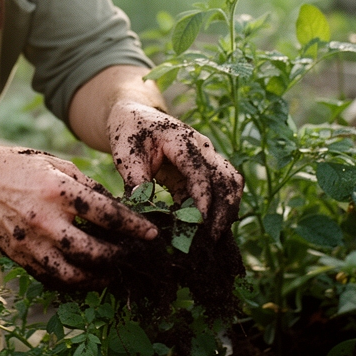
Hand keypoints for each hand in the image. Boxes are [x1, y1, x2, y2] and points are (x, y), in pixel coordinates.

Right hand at [0, 145, 157, 287]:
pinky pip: (51, 278)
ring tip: (111, 272)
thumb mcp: (57, 165)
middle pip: (93, 251)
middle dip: (118, 256)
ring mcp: (31, 242)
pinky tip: (84, 276)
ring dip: (97, 277)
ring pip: (72, 273)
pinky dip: (71, 281)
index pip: (106, 214)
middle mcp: (45, 220)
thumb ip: (87, 186)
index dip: (133, 227)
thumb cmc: (21, 167)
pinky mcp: (20, 257)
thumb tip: (115, 207)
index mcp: (58, 191)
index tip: (151, 234)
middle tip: (131, 255)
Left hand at [107, 102, 242, 238]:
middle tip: (211, 238)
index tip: (200, 221)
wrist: (135, 116)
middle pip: (226, 178)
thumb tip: (142, 204)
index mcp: (182, 139)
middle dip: (222, 210)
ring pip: (231, 183)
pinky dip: (218, 208)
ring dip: (226, 210)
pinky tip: (207, 229)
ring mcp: (206, 157)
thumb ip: (134, 176)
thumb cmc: (129, 131)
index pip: (200, 170)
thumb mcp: (124, 152)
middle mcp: (202, 147)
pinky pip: (220, 189)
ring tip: (214, 237)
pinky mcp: (204, 170)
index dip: (202, 196)